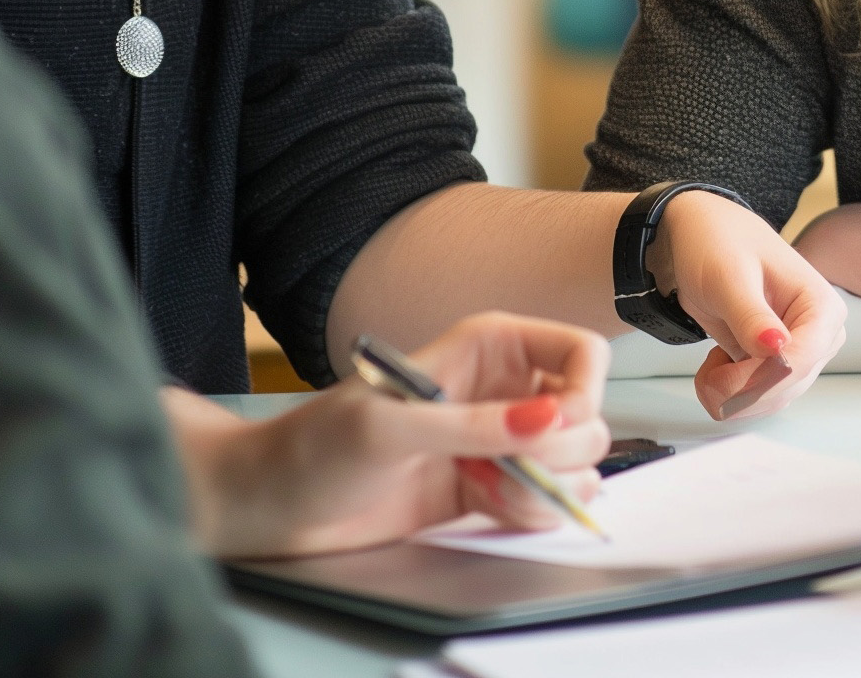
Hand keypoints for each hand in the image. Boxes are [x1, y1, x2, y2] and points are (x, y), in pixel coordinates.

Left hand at [172, 312, 611, 558]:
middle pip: (586, 416)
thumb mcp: (392, 429)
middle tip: (508, 469)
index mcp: (488, 346)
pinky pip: (546, 501)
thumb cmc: (316, 446)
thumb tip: (548, 420)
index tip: (555, 429)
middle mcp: (501, 389)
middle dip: (560, 452)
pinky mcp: (489, 489)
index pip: (581, 352)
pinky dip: (532, 513)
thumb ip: (474, 426)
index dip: (584, 392)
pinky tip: (484, 507)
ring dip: (547, 489)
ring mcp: (498, 442)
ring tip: (491, 492)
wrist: (275, 502)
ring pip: (574, 465)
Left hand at [650, 189, 845, 420]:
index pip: (801, 360)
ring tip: (708, 366)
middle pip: (787, 386)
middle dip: (741, 388)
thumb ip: (751, 315)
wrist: (700, 238)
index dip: (760, 379)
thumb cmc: (719, 244)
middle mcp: (819, 335)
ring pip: (772, 399)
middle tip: (705, 373)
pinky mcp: (776, 366)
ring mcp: (799, 353)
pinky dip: (730, 394)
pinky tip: (716, 366)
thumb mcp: (729, 276)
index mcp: (821, 306)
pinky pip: (758, 398)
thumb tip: (777, 348)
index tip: (721, 378)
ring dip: (732, 395)